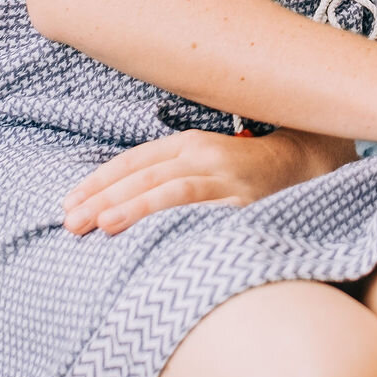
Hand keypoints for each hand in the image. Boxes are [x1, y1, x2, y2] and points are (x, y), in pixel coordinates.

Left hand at [61, 127, 353, 235]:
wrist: (309, 163)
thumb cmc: (247, 168)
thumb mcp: (204, 159)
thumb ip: (168, 172)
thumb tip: (112, 197)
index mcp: (190, 142)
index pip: (135, 160)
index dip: (99, 179)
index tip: (68, 203)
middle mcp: (205, 154)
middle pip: (145, 174)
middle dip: (104, 197)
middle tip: (71, 221)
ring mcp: (227, 178)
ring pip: (173, 189)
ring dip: (135, 206)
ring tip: (103, 224)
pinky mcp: (245, 202)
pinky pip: (208, 211)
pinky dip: (179, 219)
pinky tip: (156, 234)